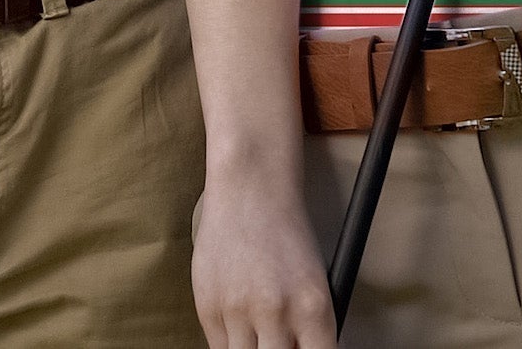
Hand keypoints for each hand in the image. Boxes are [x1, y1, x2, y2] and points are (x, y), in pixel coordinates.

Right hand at [192, 175, 337, 348]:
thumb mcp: (314, 281)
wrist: (249, 188)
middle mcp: (276, 312)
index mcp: (313, 307)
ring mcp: (238, 310)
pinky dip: (231, 343)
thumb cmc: (286, 232)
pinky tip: (240, 322)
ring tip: (259, 331)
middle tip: (278, 341)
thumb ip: (307, 328)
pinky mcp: (207, 306)